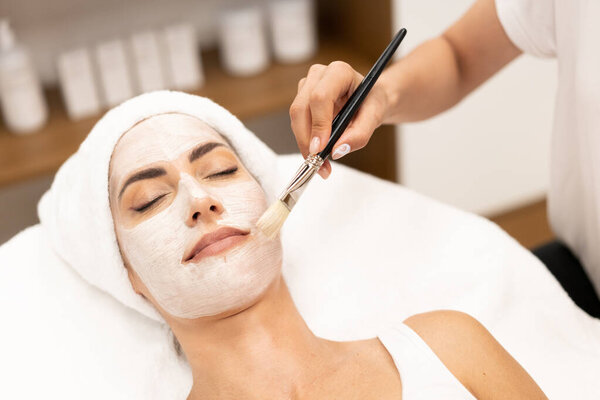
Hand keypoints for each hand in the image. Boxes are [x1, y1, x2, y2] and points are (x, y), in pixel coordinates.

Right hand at [289, 61, 388, 178]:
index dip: (318, 124)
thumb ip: (359, 135)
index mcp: (339, 72)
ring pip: (296, 118)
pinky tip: (318, 154)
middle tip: (317, 163)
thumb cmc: (372, 102)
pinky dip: (305, 142)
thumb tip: (337, 151)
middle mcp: (318, 75)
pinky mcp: (302, 99)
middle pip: (301, 108)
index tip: (320, 149)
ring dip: (304, 144)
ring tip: (321, 164)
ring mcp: (307, 85)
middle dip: (306, 139)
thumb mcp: (375, 117)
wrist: (370, 100)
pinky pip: (297, 123)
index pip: (320, 98)